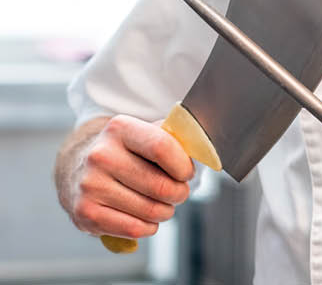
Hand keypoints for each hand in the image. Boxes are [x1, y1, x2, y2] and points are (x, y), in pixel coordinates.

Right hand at [60, 115, 193, 238]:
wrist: (80, 168)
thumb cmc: (128, 153)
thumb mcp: (149, 134)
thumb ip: (177, 138)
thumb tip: (203, 149)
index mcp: (120, 129)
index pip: (162, 147)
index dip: (183, 166)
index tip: (186, 173)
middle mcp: (100, 155)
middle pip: (162, 187)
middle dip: (179, 194)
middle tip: (176, 192)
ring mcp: (89, 185)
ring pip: (152, 211)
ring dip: (165, 212)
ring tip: (159, 204)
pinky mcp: (84, 212)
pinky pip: (135, 229)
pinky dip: (149, 227)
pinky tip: (144, 218)